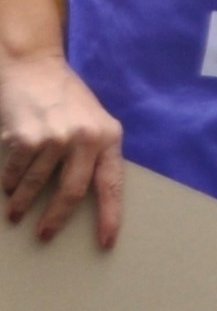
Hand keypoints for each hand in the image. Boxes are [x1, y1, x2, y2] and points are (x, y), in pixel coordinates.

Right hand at [0, 45, 122, 246]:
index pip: (112, 185)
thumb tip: (93, 195)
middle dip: (56, 220)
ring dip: (23, 205)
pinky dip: (10, 185)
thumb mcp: (94, 122)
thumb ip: (96, 152)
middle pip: (73, 193)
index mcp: (109, 137)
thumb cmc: (66, 99)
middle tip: (44, 236)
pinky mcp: (26, 138)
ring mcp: (55, 138)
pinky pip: (16, 174)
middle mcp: (86, 138)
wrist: (33, 67)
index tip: (106, 243)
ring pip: (37, 187)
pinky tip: (8, 187)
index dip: (110, 217)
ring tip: (15, 214)